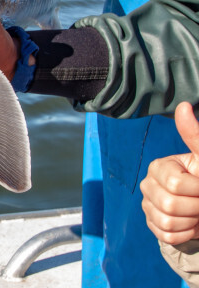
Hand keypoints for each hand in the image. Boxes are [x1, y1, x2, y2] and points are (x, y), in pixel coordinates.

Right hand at [141, 102, 198, 244]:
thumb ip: (194, 136)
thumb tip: (184, 106)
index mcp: (159, 167)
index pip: (175, 185)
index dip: (198, 190)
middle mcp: (148, 184)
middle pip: (170, 205)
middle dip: (196, 207)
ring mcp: (148, 206)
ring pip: (168, 222)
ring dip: (192, 221)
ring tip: (198, 212)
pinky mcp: (152, 224)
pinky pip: (167, 235)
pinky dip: (186, 233)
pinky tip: (191, 223)